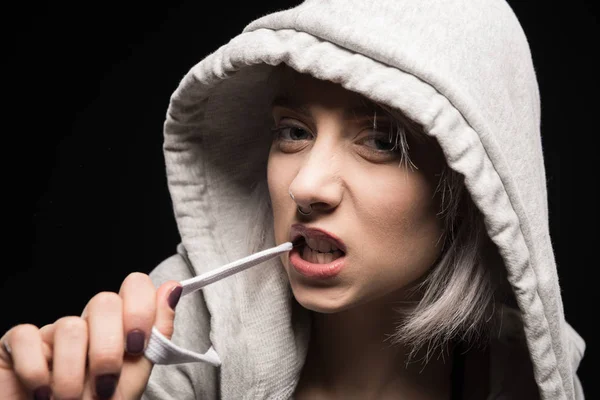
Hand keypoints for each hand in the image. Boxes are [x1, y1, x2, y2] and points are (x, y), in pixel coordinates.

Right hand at [0, 273, 182, 399]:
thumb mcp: (134, 376)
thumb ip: (156, 336)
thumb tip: (173, 288)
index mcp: (120, 327)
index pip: (135, 286)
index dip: (141, 309)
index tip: (138, 346)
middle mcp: (88, 323)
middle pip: (105, 302)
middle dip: (108, 349)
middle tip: (105, 385)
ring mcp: (54, 332)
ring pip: (70, 325)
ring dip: (73, 374)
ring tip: (71, 399)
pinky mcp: (18, 343)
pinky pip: (28, 336)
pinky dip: (37, 372)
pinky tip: (41, 392)